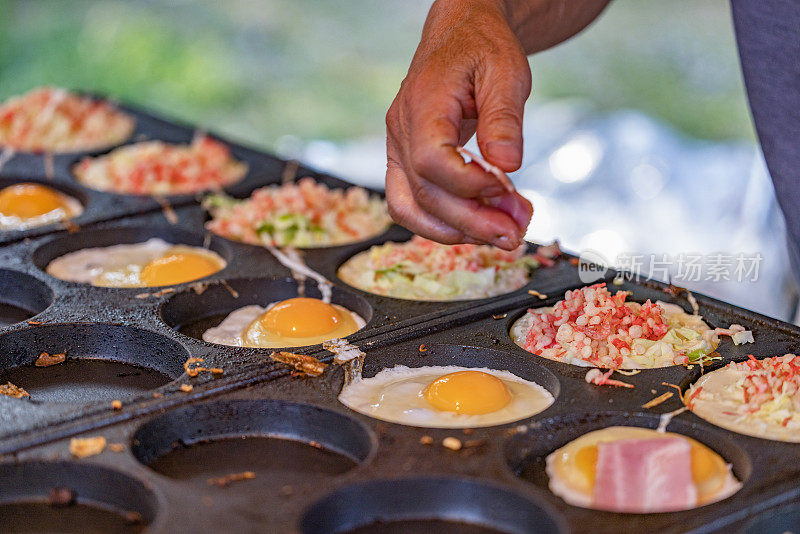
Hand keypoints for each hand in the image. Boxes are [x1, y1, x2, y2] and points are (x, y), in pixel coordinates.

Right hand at [385, 0, 532, 249]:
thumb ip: (504, 118)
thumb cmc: (482, 48)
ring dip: (457, 231)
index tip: (508, 187)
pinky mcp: (406, 163)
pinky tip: (479, 224)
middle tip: (516, 233)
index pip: (431, 159)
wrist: (459, 36)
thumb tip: (507, 164)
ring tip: (503, 233)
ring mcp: (397, 150)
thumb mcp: (506, 71)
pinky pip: (412, 205)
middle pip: (425, 194)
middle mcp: (401, 131)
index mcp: (422, 103)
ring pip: (411, 209)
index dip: (469, 184)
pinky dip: (444, 224)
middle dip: (473, 222)